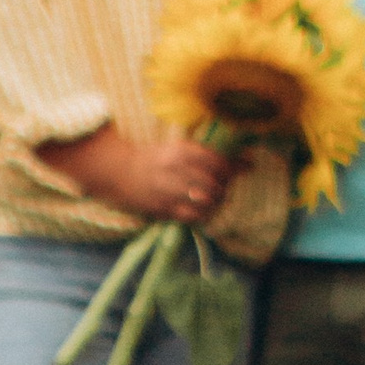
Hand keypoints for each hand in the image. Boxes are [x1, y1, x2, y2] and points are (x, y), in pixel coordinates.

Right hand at [41, 127, 235, 223]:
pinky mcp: (161, 207)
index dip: (234, 168)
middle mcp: (174, 169)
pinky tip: (204, 210)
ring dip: (217, 201)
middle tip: (226, 186)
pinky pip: (191, 215)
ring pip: (205, 200)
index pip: (217, 161)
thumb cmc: (154, 157)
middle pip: (214, 182)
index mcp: (180, 150)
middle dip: (226, 186)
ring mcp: (167, 190)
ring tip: (216, 198)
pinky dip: (204, 215)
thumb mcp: (178, 148)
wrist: (118, 170)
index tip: (242, 169)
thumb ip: (208, 154)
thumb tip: (246, 159)